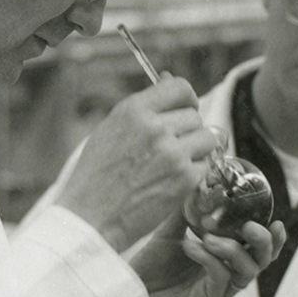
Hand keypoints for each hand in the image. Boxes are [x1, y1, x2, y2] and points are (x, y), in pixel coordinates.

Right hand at [56, 76, 216, 251]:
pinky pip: (205, 165)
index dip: (187, 98)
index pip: (179, 87)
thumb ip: (143, 107)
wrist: (90, 218)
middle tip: (173, 147)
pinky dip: (195, 173)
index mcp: (134, 110)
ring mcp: (172, 153)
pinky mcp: (184, 179)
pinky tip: (173, 181)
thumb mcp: (111, 128)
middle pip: (195, 115)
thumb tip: (168, 78)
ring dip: (196, 150)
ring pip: (207, 138)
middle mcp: (155, 127)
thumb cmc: (96, 175)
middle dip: (188, 130)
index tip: (185, 108)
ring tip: (175, 163)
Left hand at [116, 213, 285, 296]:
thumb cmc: (150, 270)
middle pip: (260, 262)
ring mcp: (216, 293)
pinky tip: (189, 245)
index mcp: (223, 260)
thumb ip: (186, 212)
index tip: (275, 219)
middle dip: (262, 242)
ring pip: (246, 272)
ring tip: (208, 235)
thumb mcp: (169, 232)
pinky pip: (220, 278)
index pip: (256, 250)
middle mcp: (225, 278)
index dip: (272, 238)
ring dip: (232, 248)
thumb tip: (198, 184)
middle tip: (250, 226)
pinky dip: (209, 257)